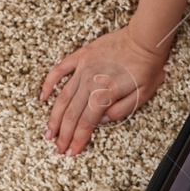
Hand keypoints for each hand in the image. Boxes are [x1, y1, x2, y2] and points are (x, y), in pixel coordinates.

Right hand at [40, 26, 169, 155]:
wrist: (145, 39)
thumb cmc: (148, 67)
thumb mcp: (143, 95)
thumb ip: (120, 111)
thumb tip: (99, 121)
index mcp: (106, 93)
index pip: (87, 123)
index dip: (78, 139)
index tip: (71, 151)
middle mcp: (90, 81)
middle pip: (72, 113)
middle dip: (63, 134)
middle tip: (57, 148)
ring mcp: (83, 68)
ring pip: (63, 96)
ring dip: (54, 116)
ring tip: (48, 132)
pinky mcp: (81, 56)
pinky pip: (59, 70)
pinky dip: (49, 84)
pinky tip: (42, 98)